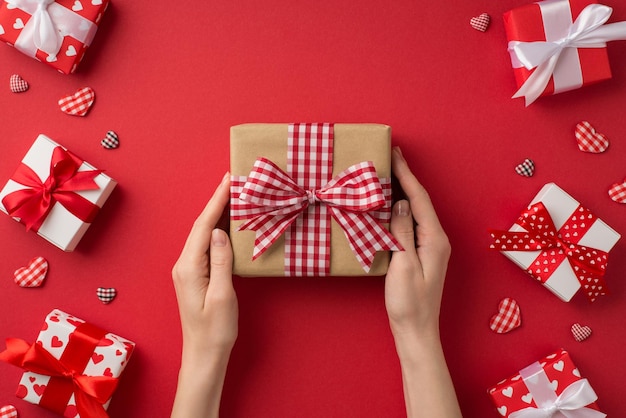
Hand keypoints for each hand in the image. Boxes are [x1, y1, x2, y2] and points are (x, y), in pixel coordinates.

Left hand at [171, 172, 237, 417]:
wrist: (204, 355)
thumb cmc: (215, 331)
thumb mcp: (222, 296)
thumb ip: (220, 262)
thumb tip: (220, 231)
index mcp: (189, 268)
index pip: (204, 226)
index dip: (216, 201)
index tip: (229, 180)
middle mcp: (184, 265)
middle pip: (201, 225)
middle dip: (217, 201)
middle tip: (234, 180)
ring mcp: (188, 270)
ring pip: (203, 234)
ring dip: (217, 214)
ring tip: (234, 195)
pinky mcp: (196, 275)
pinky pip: (206, 245)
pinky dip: (217, 229)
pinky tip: (228, 224)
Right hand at [385, 147, 450, 340]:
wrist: (416, 331)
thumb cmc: (409, 303)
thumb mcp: (403, 265)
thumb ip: (403, 232)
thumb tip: (401, 203)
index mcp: (434, 239)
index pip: (419, 199)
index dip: (407, 174)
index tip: (395, 154)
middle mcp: (436, 239)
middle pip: (420, 201)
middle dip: (405, 178)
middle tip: (390, 156)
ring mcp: (430, 247)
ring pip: (415, 211)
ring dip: (402, 192)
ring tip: (387, 174)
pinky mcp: (421, 254)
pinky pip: (411, 224)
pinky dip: (400, 210)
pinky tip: (389, 206)